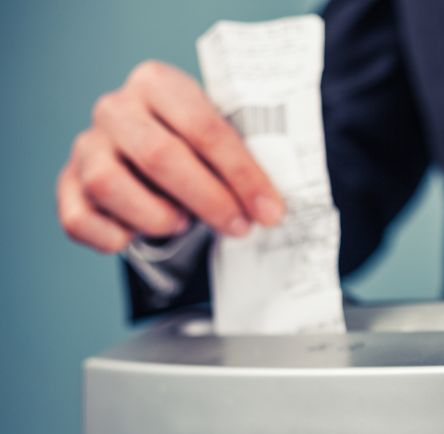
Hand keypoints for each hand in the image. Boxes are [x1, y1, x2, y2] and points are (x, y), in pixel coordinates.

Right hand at [56, 60, 283, 252]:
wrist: (151, 153)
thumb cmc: (195, 146)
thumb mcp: (222, 136)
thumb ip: (245, 157)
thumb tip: (272, 203)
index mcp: (158, 83)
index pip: (205, 128)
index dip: (242, 174)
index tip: (270, 210)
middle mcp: (116, 109)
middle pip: (160, 156)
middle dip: (209, 200)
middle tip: (240, 226)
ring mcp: (87, 146)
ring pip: (110, 184)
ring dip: (157, 216)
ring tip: (183, 224)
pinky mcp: (67, 185)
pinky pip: (80, 219)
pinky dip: (114, 237)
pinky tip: (139, 236)